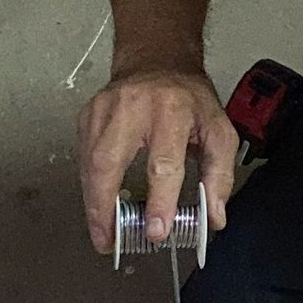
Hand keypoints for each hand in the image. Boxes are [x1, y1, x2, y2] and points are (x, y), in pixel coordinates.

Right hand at [77, 66, 238, 255]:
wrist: (158, 60)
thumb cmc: (189, 99)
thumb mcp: (218, 129)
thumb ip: (219, 174)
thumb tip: (214, 217)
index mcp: (171, 110)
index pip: (163, 162)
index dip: (159, 200)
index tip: (156, 231)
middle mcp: (132, 106)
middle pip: (108, 162)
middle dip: (105, 207)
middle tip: (109, 241)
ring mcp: (103, 109)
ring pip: (89, 163)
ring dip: (93, 203)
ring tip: (102, 234)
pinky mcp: (87, 115)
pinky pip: (83, 157)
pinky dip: (89, 186)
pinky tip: (97, 206)